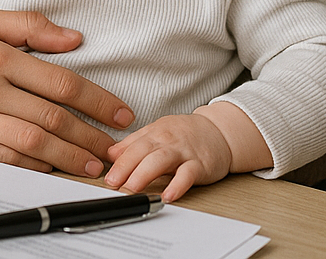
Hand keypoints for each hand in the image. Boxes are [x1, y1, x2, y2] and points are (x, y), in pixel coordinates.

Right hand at [0, 8, 133, 175]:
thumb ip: (26, 25)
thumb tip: (74, 38)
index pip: (59, 81)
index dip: (97, 100)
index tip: (121, 114)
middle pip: (50, 117)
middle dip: (90, 137)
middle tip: (116, 151)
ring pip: (30, 142)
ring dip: (67, 157)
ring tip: (92, 166)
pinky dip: (29, 165)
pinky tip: (49, 168)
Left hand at [103, 113, 233, 200]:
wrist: (220, 131)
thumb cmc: (186, 134)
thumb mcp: (157, 132)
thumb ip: (134, 144)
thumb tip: (110, 154)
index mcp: (154, 133)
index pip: (131, 147)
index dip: (117, 161)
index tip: (105, 176)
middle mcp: (166, 140)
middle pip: (142, 151)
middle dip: (125, 167)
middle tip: (112, 183)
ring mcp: (183, 152)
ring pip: (160, 160)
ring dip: (144, 174)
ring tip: (131, 188)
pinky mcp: (200, 164)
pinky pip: (188, 175)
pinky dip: (177, 185)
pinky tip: (168, 195)